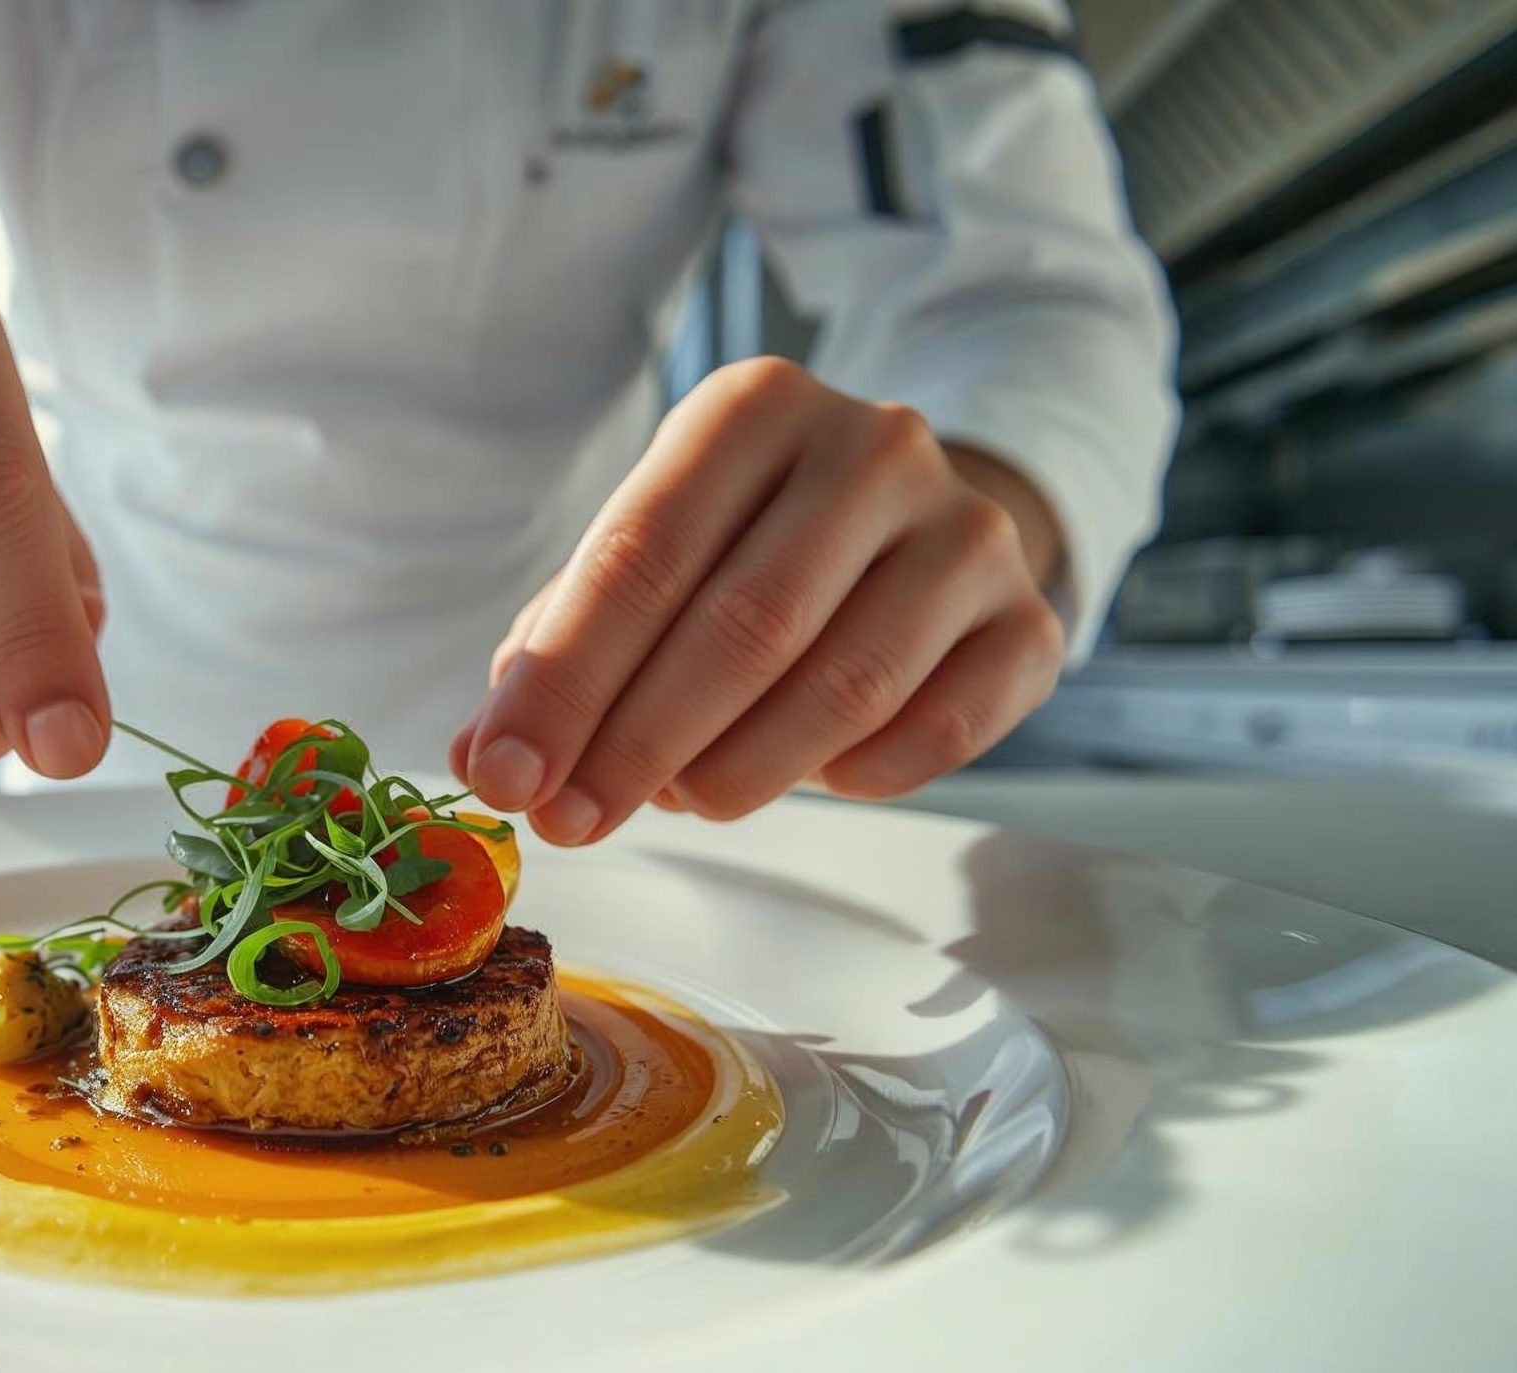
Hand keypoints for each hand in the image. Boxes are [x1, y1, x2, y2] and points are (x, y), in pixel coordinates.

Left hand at [450, 358, 1066, 843]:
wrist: (918, 524)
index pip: (641, 553)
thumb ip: (562, 649)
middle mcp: (873, 447)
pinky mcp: (1029, 620)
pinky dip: (855, 777)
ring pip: (842, 687)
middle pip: (743, 624)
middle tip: (573, 820)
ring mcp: (967, 531)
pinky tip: (812, 779)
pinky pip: (939, 728)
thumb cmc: (752, 547)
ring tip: (683, 799)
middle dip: (637, 742)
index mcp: (754, 408)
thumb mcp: (650, 559)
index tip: (506, 775)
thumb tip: (487, 757)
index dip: (565, 679)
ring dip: (741, 770)